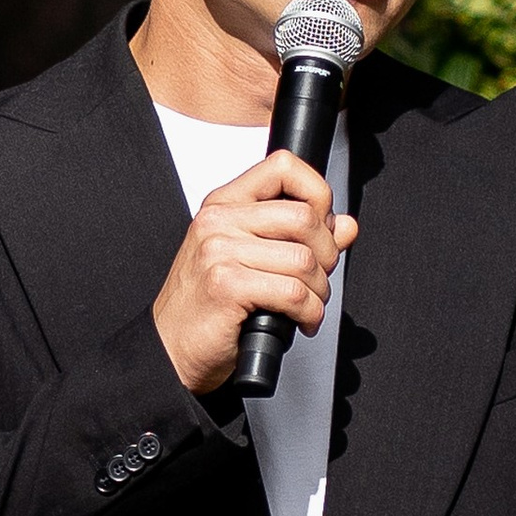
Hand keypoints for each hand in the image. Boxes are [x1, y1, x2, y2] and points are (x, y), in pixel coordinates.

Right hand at [151, 155, 356, 397]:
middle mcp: (218, 220)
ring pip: (304, 259)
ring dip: (319, 292)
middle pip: (304, 217)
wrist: (171, 349)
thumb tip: (344, 225)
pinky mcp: (226, 284)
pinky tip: (300, 321)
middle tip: (317, 279)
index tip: (322, 225)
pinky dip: (310, 313)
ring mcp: (219, 250)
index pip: (282, 166)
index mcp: (224, 204)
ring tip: (307, 306)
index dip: (317, 193)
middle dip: (327, 255)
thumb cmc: (209, 307)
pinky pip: (294, 292)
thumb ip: (300, 237)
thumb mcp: (253, 260)